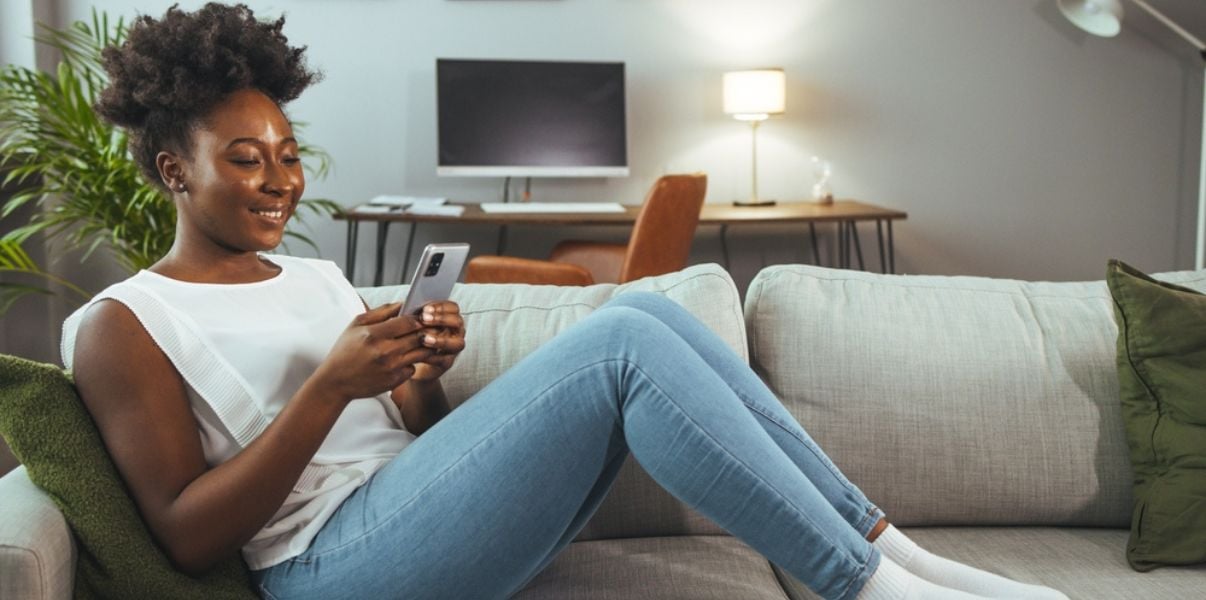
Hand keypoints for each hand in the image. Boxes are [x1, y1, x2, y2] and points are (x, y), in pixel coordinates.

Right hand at [311, 302, 434, 402]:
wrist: (336, 382)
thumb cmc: (345, 350)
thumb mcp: (357, 324)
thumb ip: (381, 311)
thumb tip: (403, 303)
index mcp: (374, 334)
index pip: (408, 322)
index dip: (419, 318)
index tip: (422, 316)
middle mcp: (385, 352)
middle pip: (419, 337)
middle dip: (427, 330)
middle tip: (430, 327)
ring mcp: (391, 368)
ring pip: (422, 353)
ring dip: (424, 346)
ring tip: (421, 341)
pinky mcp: (395, 381)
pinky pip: (413, 367)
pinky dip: (411, 362)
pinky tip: (404, 358)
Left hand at [411, 300, 465, 381]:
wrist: (409, 358)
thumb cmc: (412, 335)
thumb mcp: (412, 322)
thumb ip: (414, 314)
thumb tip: (407, 306)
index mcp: (450, 317)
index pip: (453, 308)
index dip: (441, 306)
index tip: (425, 308)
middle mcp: (456, 331)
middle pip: (457, 322)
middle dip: (441, 319)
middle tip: (424, 319)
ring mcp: (453, 347)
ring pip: (457, 342)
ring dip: (441, 340)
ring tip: (424, 339)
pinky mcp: (448, 362)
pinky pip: (445, 359)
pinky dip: (433, 357)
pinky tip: (420, 354)